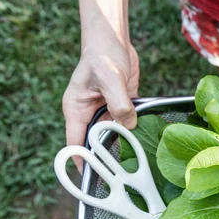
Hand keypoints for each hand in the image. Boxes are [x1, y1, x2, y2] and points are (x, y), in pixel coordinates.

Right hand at [63, 32, 138, 170]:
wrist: (114, 40)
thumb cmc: (102, 55)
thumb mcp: (110, 79)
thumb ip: (119, 103)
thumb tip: (129, 124)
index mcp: (76, 109)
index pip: (74, 141)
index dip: (80, 161)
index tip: (89, 178)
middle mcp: (89, 113)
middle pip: (95, 141)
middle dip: (104, 157)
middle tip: (117, 178)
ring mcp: (106, 111)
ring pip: (113, 135)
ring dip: (123, 144)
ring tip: (133, 166)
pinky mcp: (122, 107)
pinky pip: (127, 124)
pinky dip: (134, 132)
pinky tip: (144, 144)